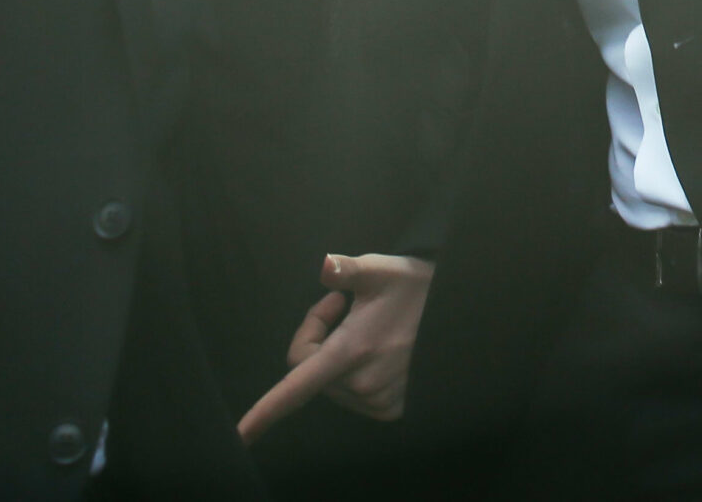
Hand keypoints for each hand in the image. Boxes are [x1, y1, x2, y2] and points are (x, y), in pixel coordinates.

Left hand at [237, 253, 435, 443]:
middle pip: (311, 372)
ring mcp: (378, 401)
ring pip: (332, 384)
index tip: (240, 436)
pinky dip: (356, 374)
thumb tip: (325, 266)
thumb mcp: (381, 270)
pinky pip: (354, 395)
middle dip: (317, 339)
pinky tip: (379, 350)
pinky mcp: (391, 409)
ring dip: (337, 357)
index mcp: (350, 351)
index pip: (295, 387)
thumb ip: (346, 269)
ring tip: (366, 325)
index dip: (264, 413)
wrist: (461, 312)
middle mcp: (361, 384)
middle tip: (341, 305)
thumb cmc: (415, 286)